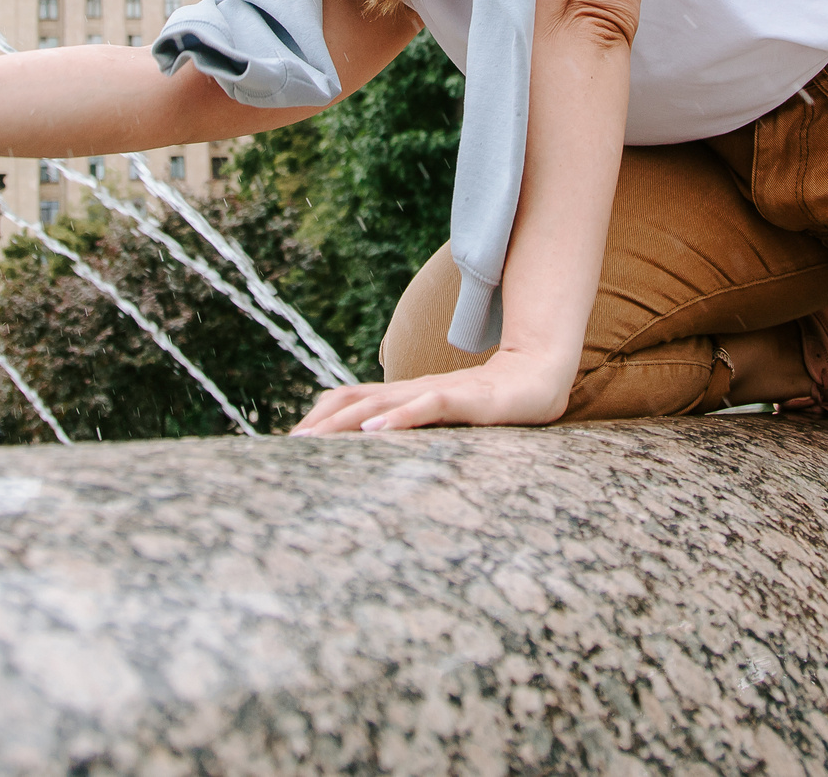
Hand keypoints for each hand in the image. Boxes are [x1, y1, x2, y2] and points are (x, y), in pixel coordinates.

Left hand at [290, 348, 574, 435]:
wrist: (536, 380)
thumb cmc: (486, 404)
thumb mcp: (438, 417)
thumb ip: (409, 424)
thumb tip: (374, 441)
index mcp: (404, 396)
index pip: (349, 396)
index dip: (319, 415)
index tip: (292, 442)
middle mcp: (413, 390)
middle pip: (356, 399)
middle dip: (321, 423)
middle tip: (292, 447)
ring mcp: (438, 393)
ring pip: (383, 402)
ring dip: (346, 421)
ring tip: (316, 439)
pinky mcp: (465, 400)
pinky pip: (428, 406)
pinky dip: (400, 418)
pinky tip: (377, 430)